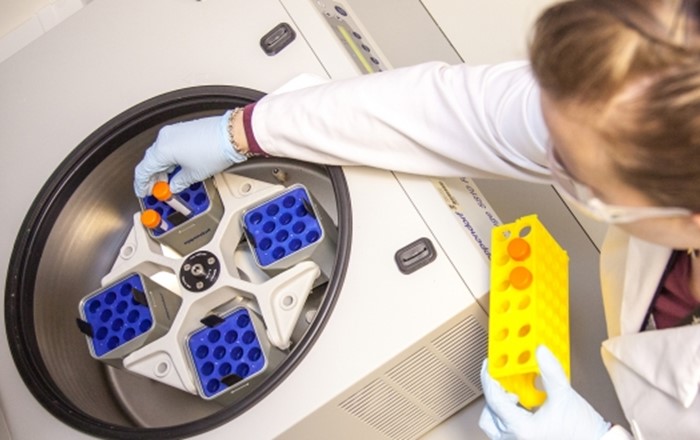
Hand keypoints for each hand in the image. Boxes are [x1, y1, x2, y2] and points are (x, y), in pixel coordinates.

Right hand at [133, 111, 246, 196]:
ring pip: (160, 153)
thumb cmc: (215, 150)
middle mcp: (165, 137)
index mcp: (162, 149)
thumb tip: (174, 186)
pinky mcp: (183, 129)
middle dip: (152, 177)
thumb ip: (179, 183)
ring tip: (168, 182)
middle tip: (157, 190)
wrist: (232, 135)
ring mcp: (174, 131)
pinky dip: (170, 159)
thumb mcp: (194, 175)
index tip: (143, 192)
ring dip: (162, 168)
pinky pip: (170, 146)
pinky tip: (176, 169)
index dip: (142, 184)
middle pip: (151, 161)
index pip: (143, 170)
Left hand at [479, 345, 610, 439]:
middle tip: (503, 382)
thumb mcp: (565, 395)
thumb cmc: (584, 432)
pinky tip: (523, 408)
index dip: (489, 379)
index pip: (494, 400)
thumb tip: (540, 352)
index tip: (489, 366)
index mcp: (522, 429)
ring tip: (514, 396)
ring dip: (500, 410)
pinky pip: (507, 433)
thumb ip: (550, 372)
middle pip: (489, 415)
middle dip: (494, 396)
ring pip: (495, 427)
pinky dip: (509, 418)